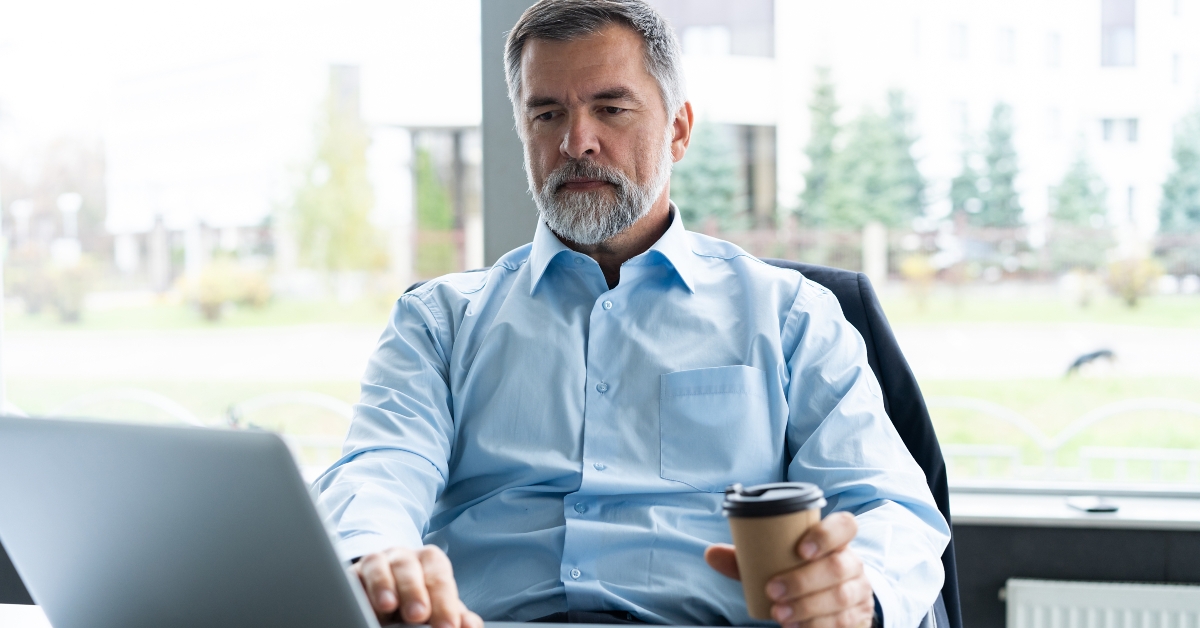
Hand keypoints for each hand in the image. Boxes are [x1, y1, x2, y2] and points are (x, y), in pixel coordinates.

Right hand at [353, 545, 482, 627]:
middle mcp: (403, 557)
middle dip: (414, 591)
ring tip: (389, 606)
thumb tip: (471, 626)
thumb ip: (454, 614)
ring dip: (384, 585)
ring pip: (379, 566)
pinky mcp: (352, 574)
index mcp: (430, 562)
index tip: (448, 626)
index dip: (444, 602)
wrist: (385, 590)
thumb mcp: (438, 607)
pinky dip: (359, 589)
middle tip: (418, 615)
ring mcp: (376, 563)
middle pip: (409, 567)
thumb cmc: (418, 600)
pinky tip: (362, 604)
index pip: (439, 577)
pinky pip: (353, 576)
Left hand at [705, 512, 874, 627]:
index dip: (826, 534)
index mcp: (836, 541)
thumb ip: (749, 558)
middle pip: (838, 566)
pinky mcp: (858, 617)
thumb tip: (711, 554)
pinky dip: (818, 626)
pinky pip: (844, 622)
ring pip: (841, 597)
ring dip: (808, 607)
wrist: (835, 601)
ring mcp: (859, 591)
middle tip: (773, 591)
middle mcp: (852, 563)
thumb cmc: (801, 573)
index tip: (800, 549)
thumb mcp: (779, 562)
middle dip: (803, 580)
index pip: (844, 525)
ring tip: (780, 614)